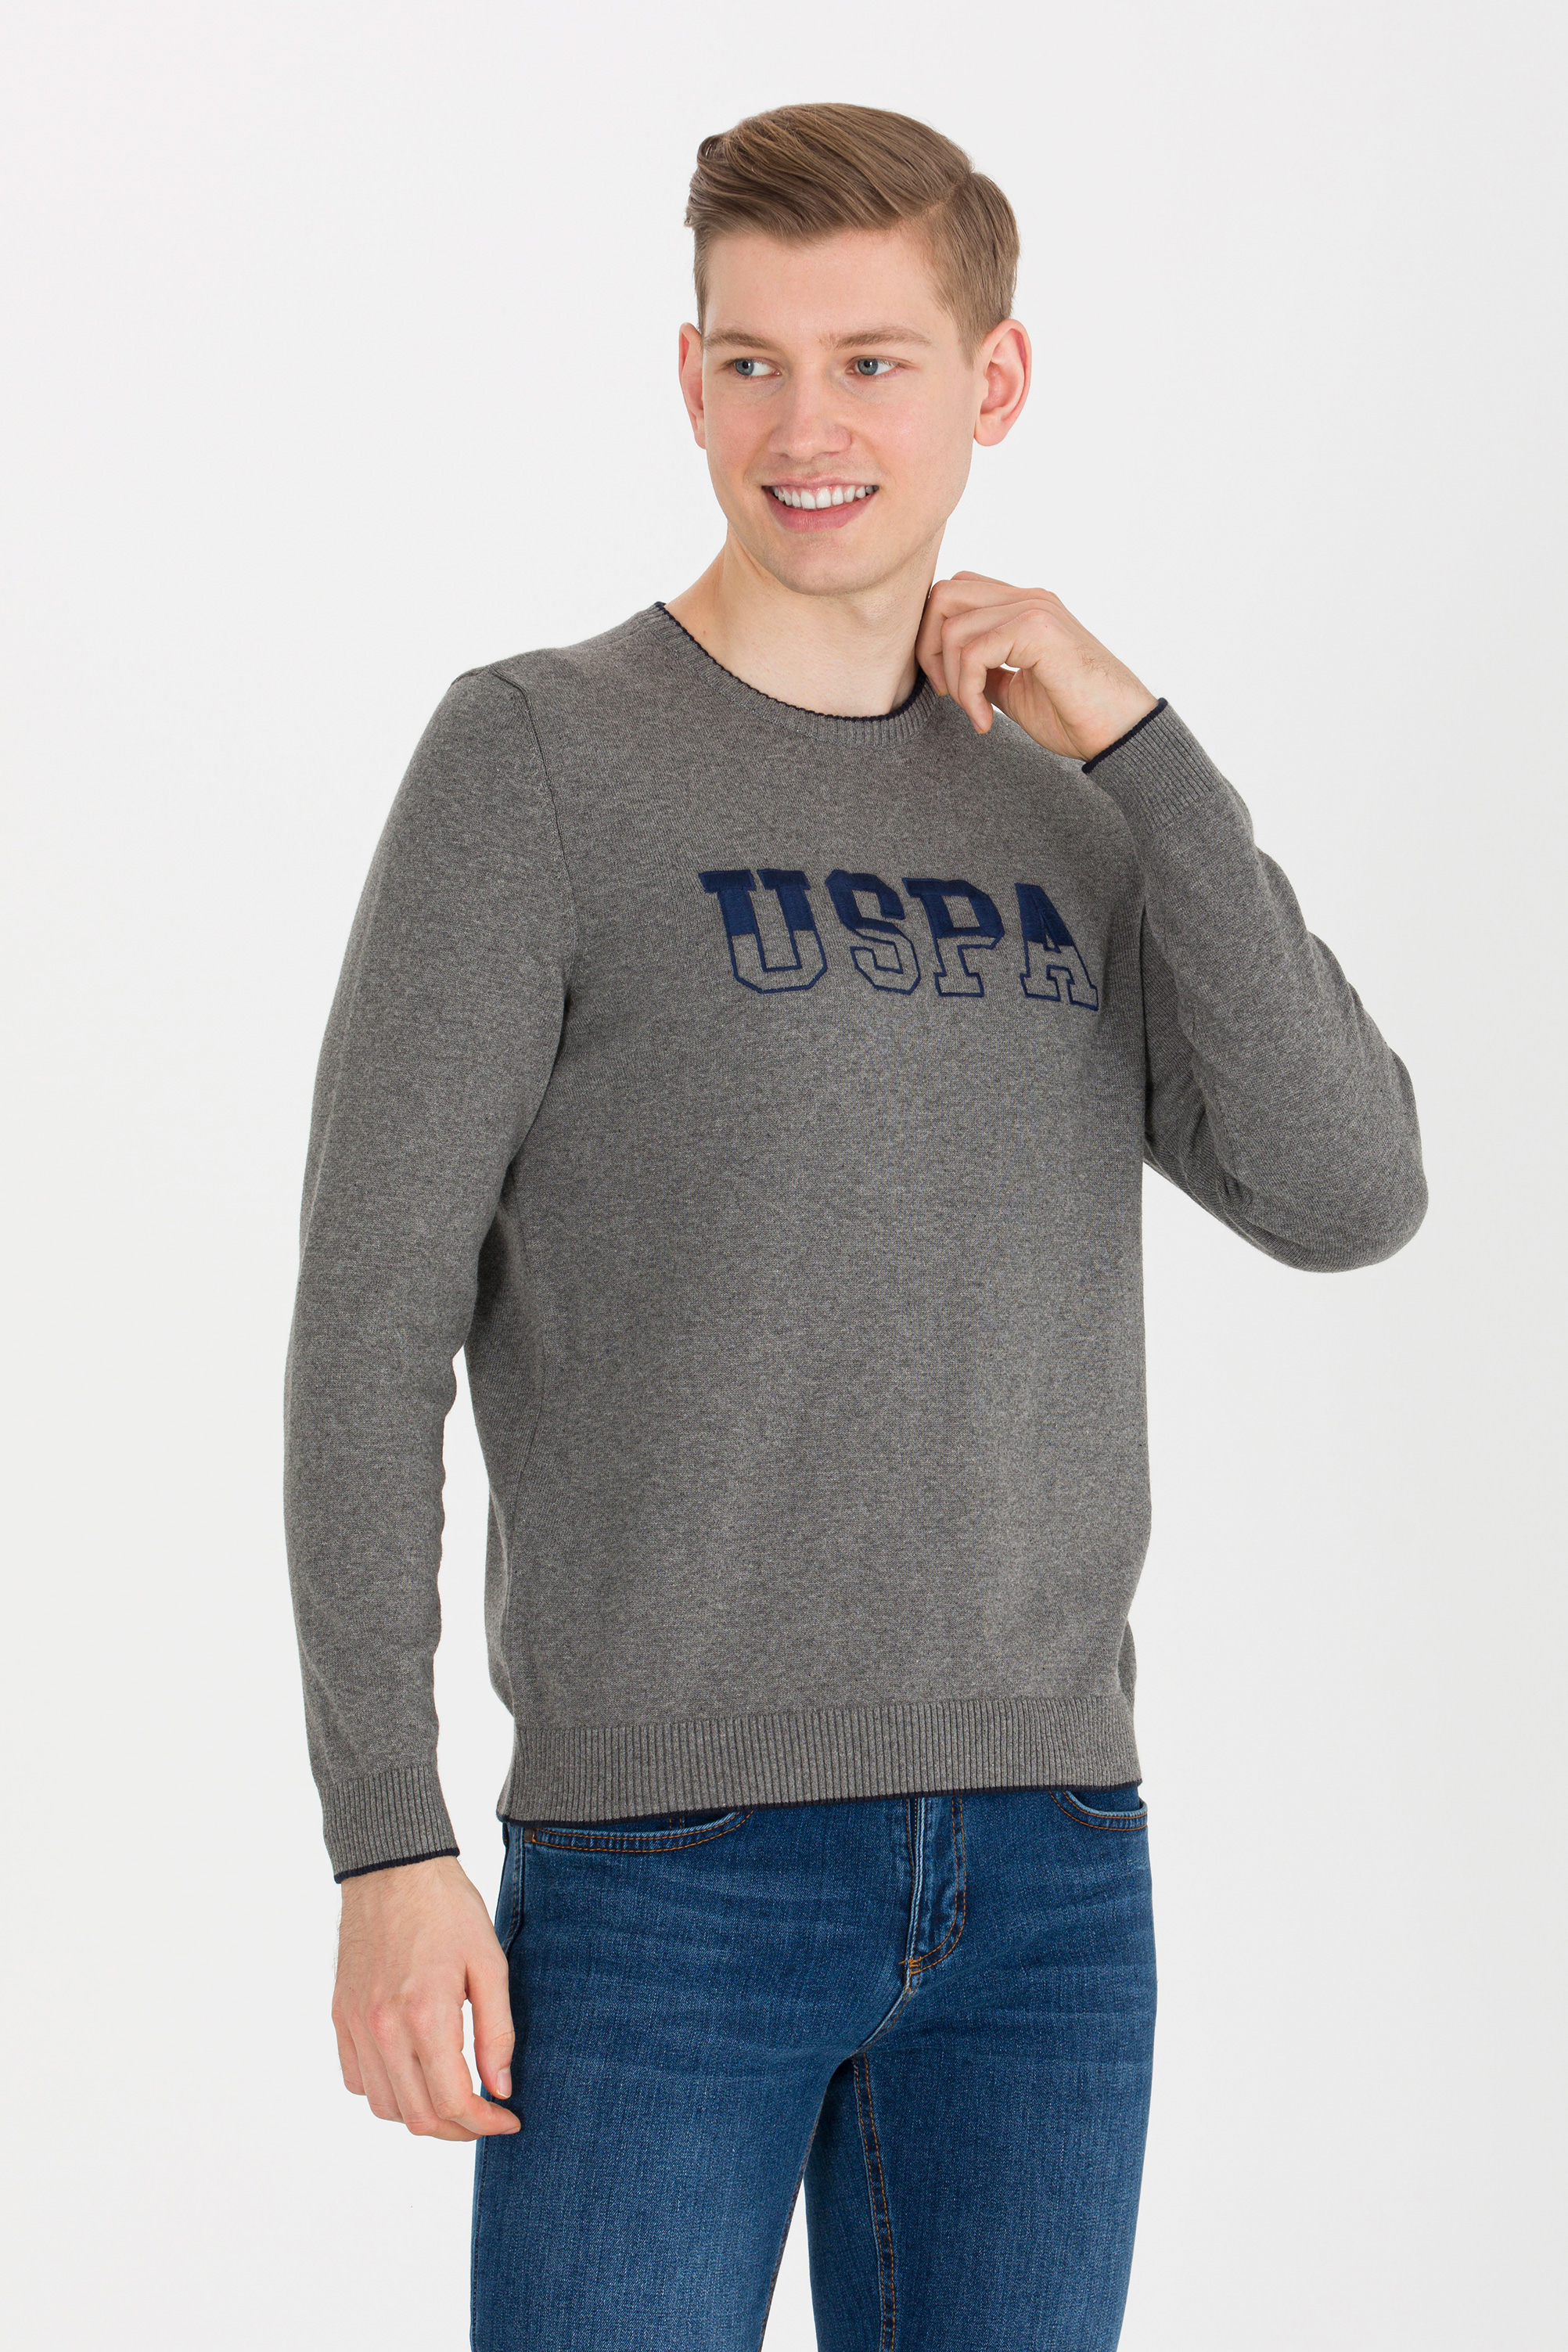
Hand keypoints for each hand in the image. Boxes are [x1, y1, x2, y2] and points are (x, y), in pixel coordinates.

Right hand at [332, 1855, 520, 2140]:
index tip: (509, 2119)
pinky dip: (387, 2092)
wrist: (394, 1868)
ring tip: (452, 2097)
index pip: (454, 2102)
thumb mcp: (490, 1963)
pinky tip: (414, 2074)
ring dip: (422, 2115)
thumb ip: (497, 2031)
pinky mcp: (340, 2016)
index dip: (486, 2123)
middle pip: (418, 2118)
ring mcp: (356, 2025)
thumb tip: (501, 2087)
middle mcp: (384, 2029)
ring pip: (385, 2107)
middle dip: (459, 2129)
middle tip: (485, 2115)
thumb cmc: (449, 1909)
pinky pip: (358, 2080)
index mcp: (426, 2016)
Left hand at [916, 573, 1158, 760]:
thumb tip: (949, 672)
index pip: (957, 593)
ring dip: (950, 677)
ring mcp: (1034, 609)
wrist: (1122, 734)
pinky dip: (967, 690)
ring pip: (952, 624)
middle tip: (947, 694)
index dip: (936, 637)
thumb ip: (985, 671)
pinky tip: (985, 720)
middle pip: (945, 593)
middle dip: (929, 648)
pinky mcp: (1037, 629)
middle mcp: (1028, 598)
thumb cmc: (1076, 716)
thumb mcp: (1015, 691)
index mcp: (1023, 607)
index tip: (950, 688)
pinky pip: (973, 651)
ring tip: (975, 712)